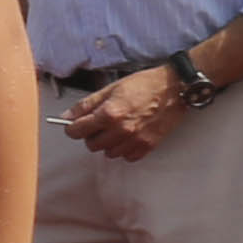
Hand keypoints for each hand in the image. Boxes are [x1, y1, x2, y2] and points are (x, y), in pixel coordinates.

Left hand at [65, 67, 184, 160]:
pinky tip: (128, 136)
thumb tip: (68, 116)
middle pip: (91, 145)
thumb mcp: (110, 89)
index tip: (76, 125)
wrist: (174, 89)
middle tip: (100, 124)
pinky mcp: (147, 146)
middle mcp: (121, 130)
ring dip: (108, 143)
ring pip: (108, 153)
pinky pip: (127, 157)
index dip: (73, 127)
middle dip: (91, 135)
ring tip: (117, 128)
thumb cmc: (146, 85)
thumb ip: (86, 105)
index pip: (77, 131)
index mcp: (109, 114)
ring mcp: (135, 140)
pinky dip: (125, 149)